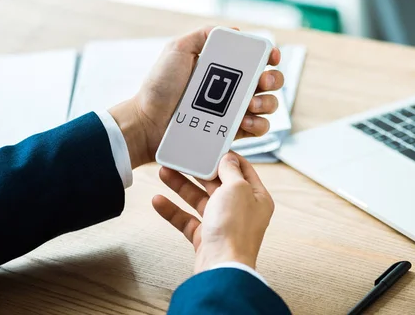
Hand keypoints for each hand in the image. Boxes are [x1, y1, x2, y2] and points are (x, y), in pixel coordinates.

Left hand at [109, 26, 283, 167]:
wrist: (148, 121)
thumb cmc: (159, 86)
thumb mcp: (177, 50)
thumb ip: (202, 35)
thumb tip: (235, 31)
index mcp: (224, 67)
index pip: (256, 59)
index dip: (270, 56)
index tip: (272, 56)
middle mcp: (234, 88)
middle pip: (270, 81)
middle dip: (274, 79)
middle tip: (261, 82)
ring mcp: (235, 111)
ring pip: (269, 105)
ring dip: (268, 102)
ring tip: (250, 105)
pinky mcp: (233, 132)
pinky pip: (258, 128)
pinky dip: (259, 124)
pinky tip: (246, 121)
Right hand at [152, 152, 273, 271]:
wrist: (222, 268)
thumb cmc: (235, 228)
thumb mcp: (236, 188)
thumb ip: (230, 171)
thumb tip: (228, 158)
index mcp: (257, 197)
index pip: (243, 169)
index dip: (227, 156)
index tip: (210, 146)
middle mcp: (242, 210)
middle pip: (218, 183)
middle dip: (198, 170)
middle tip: (181, 157)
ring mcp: (223, 224)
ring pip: (200, 200)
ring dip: (182, 186)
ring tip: (164, 171)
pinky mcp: (206, 238)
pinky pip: (188, 220)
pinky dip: (173, 210)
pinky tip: (158, 200)